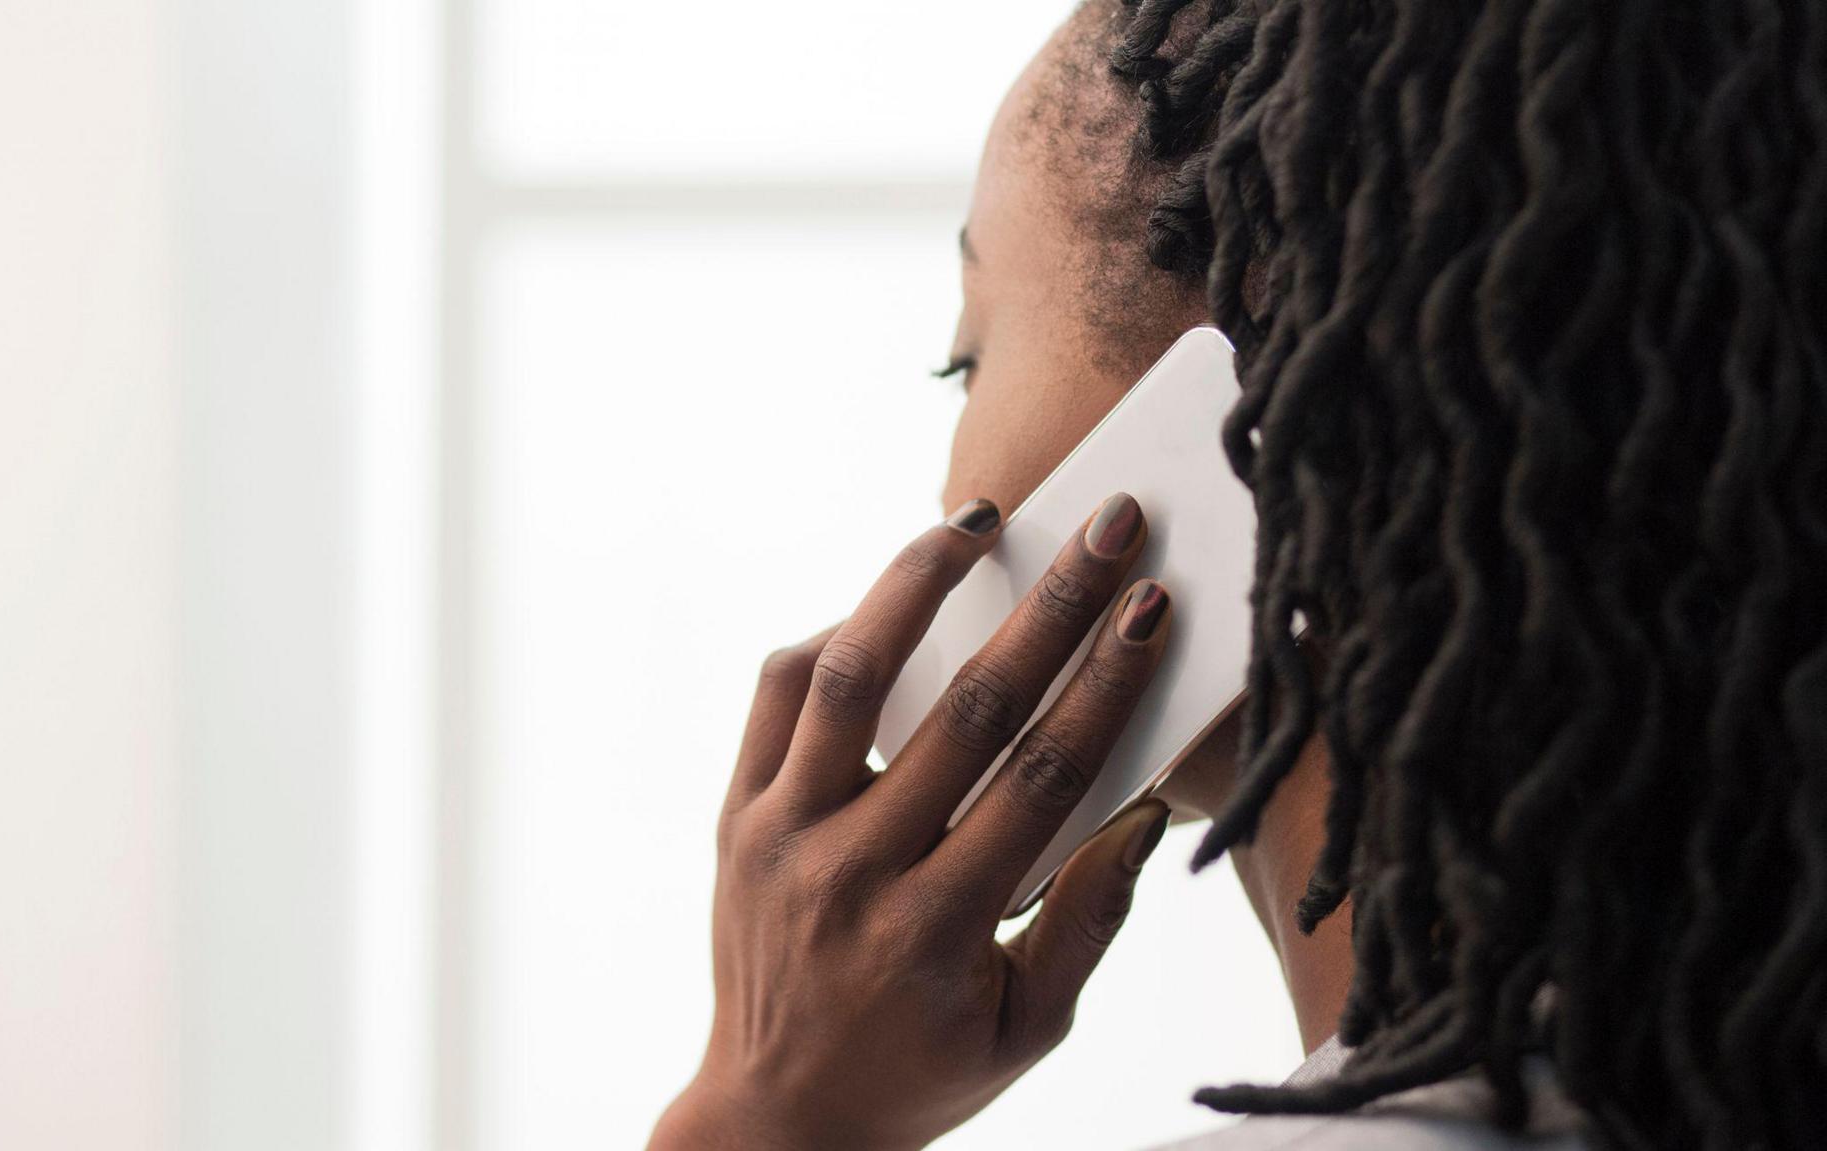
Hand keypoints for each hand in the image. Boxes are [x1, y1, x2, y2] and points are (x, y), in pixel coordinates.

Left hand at [651, 494, 1176, 1150]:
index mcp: (940, 928)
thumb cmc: (918, 1072)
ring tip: (971, 524)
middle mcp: (856, 871)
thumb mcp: (1027, 1030)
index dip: (1105, 682)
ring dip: (915, 586)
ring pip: (849, 678)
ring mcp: (783, 837)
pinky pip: (777, 698)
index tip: (1150, 604)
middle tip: (1106, 528)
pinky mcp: (734, 819)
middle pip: (968, 710)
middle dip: (1051, 608)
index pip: (1040, 777)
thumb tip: (1144, 809)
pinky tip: (881, 610)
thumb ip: (1089, 921)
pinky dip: (830, 641)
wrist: (775, 1122)